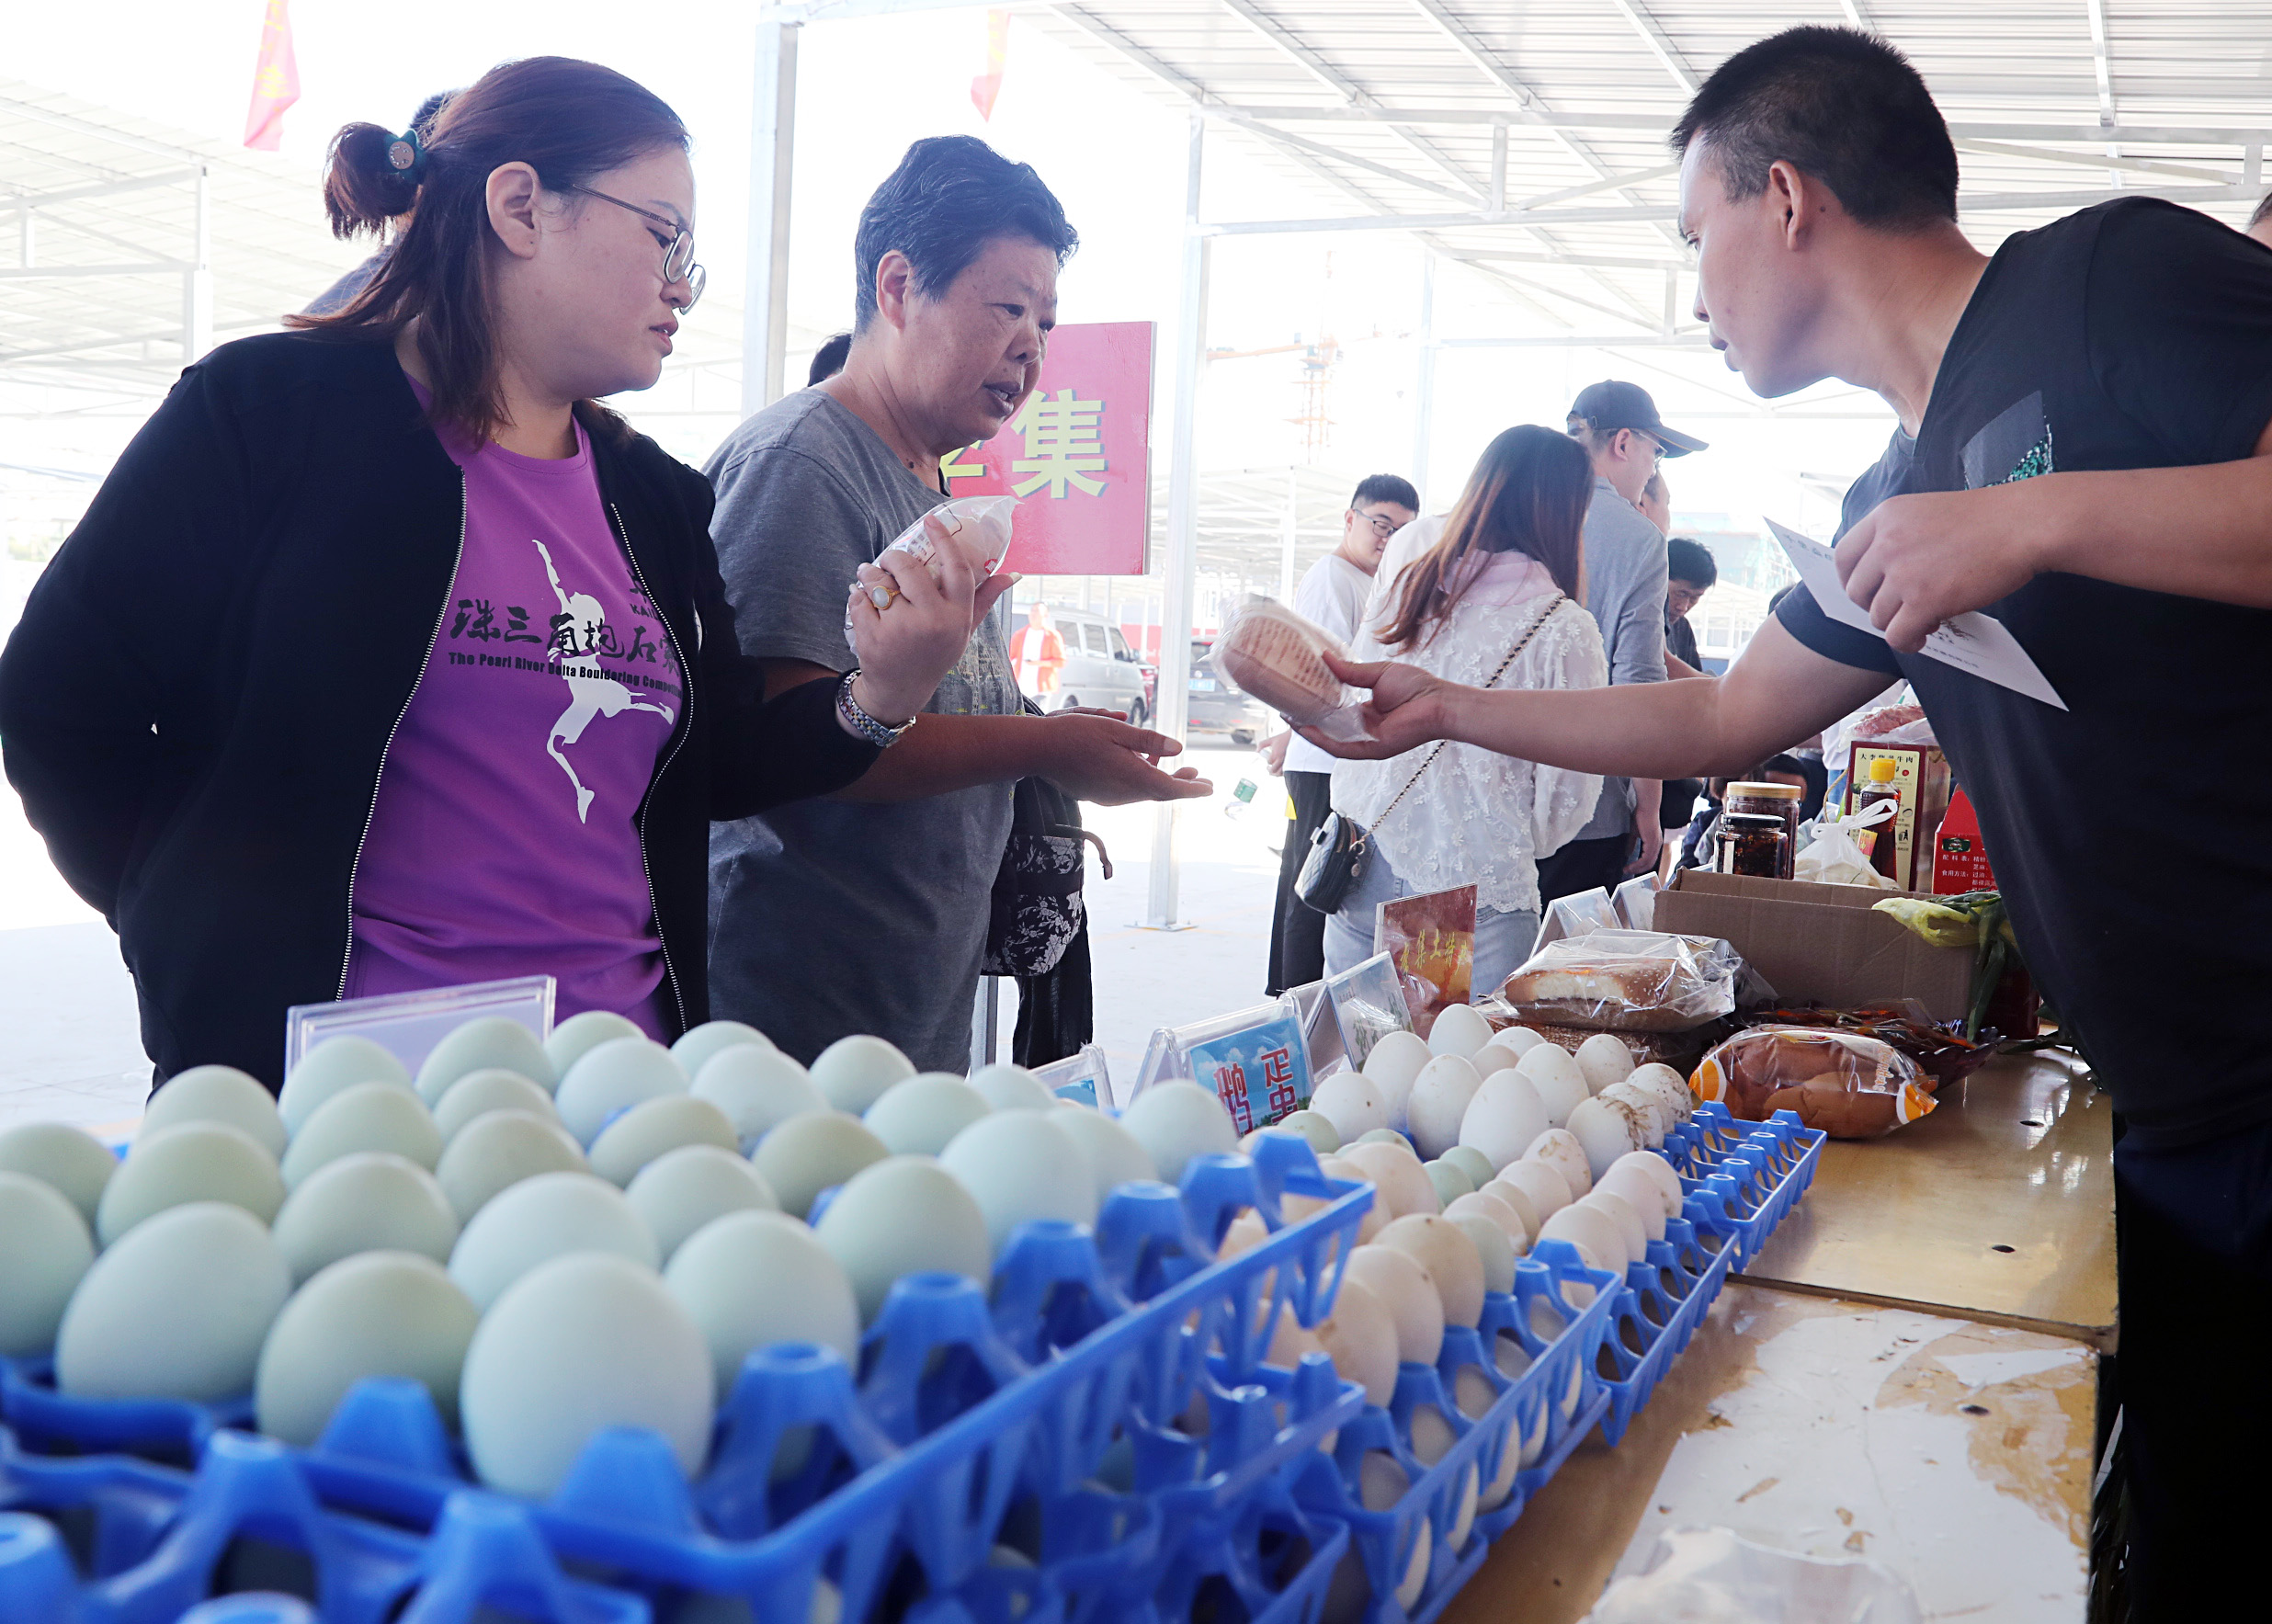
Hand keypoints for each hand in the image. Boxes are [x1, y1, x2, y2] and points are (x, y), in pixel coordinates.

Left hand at [845, 515, 1017, 720]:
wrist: (901, 690)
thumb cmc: (935, 653)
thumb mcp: (963, 630)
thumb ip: (983, 600)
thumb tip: (1010, 575)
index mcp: (957, 617)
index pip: (955, 568)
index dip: (944, 539)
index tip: (932, 520)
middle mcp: (932, 622)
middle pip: (908, 567)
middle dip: (893, 557)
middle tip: (889, 560)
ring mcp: (900, 630)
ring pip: (878, 581)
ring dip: (870, 574)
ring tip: (870, 578)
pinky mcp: (873, 637)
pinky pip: (859, 599)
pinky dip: (858, 597)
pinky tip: (865, 605)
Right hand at [1032, 712, 1212, 805]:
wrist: (1039, 751)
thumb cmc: (1076, 734)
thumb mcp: (1116, 729)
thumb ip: (1148, 740)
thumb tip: (1177, 747)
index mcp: (1132, 777)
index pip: (1171, 789)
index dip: (1192, 789)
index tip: (1209, 786)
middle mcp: (1123, 793)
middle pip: (1160, 792)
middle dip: (1181, 784)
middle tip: (1199, 776)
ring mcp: (1110, 797)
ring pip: (1143, 791)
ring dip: (1159, 779)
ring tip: (1173, 765)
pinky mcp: (1098, 795)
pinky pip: (1128, 790)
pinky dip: (1141, 778)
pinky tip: (1140, 762)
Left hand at [1260, 730, 1290, 774]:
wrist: (1298, 737)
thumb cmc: (1284, 738)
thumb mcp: (1272, 739)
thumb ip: (1262, 744)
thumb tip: (1257, 751)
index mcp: (1275, 754)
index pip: (1269, 762)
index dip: (1268, 762)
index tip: (1268, 760)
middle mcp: (1281, 760)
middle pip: (1273, 770)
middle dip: (1269, 770)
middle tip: (1268, 768)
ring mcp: (1288, 763)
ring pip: (1280, 773)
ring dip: (1275, 773)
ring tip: (1273, 772)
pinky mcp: (1294, 764)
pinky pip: (1287, 772)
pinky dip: (1283, 773)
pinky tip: (1281, 770)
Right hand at [1290, 650, 1453, 759]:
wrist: (1439, 702)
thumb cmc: (1416, 687)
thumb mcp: (1377, 673)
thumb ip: (1350, 671)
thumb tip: (1325, 657)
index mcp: (1365, 713)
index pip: (1334, 711)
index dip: (1315, 704)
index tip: (1297, 692)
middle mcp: (1363, 729)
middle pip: (1328, 727)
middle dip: (1306, 718)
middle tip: (1284, 706)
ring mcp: (1366, 742)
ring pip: (1330, 740)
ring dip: (1308, 731)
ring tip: (1288, 717)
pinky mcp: (1371, 749)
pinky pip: (1341, 748)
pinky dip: (1323, 740)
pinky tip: (1306, 730)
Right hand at [1626, 819, 1662, 877]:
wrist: (1646, 807)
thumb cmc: (1640, 816)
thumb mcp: (1634, 832)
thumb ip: (1632, 843)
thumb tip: (1628, 853)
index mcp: (1654, 843)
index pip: (1649, 859)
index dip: (1639, 866)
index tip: (1629, 868)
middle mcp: (1657, 845)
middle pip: (1649, 863)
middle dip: (1638, 869)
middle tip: (1627, 872)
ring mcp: (1656, 844)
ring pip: (1648, 862)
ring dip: (1636, 868)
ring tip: (1626, 870)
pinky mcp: (1652, 842)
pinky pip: (1646, 858)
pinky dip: (1638, 864)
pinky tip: (1630, 865)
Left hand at [1834, 485, 2048, 652]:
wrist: (2024, 524)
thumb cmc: (1988, 519)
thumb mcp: (1928, 512)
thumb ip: (1900, 536)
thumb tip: (1883, 574)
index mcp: (1886, 516)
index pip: (1843, 556)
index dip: (1850, 580)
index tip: (1864, 592)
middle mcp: (1886, 543)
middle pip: (1856, 591)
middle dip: (1874, 606)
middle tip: (1899, 609)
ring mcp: (1903, 573)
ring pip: (1877, 616)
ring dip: (1897, 624)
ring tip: (1923, 621)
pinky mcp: (1923, 600)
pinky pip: (1897, 635)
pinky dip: (1908, 642)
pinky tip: (1924, 635)